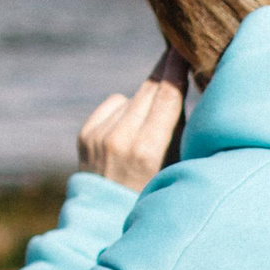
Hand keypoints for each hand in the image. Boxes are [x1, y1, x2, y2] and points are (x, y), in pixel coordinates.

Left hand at [78, 49, 188, 190]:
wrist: (106, 224)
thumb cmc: (154, 196)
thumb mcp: (175, 167)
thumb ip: (179, 129)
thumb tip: (181, 87)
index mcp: (148, 150)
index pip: (166, 96)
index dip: (176, 67)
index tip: (183, 45)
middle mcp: (120, 139)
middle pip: (149, 90)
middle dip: (164, 73)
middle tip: (178, 53)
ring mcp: (99, 135)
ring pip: (132, 97)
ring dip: (146, 101)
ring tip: (153, 125)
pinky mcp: (86, 134)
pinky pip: (114, 105)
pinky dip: (125, 111)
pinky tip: (130, 132)